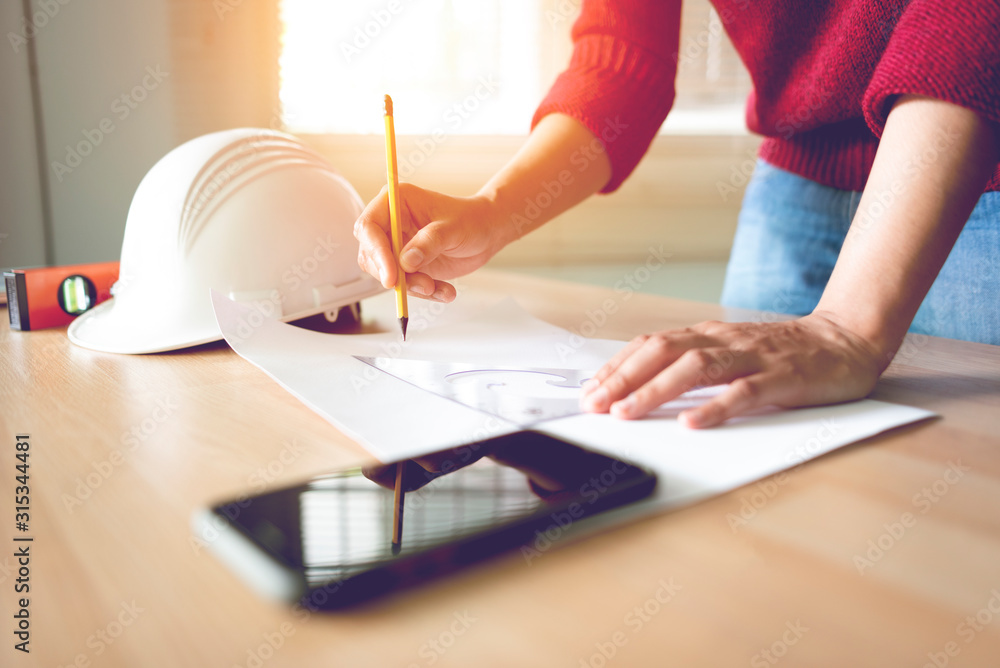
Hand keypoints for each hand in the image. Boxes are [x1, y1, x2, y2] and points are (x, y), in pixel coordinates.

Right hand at [353, 183, 504, 302]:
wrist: (486, 233)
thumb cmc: (471, 220)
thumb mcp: (453, 228)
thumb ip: (429, 243)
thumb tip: (404, 262)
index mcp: (397, 202)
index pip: (369, 226)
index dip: (375, 252)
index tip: (392, 276)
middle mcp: (392, 223)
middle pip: (370, 254)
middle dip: (393, 274)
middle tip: (422, 285)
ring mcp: (398, 246)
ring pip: (386, 273)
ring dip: (410, 286)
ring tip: (437, 288)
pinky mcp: (407, 265)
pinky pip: (404, 285)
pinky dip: (423, 292)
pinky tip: (445, 291)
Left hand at [579, 312, 884, 427]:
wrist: (846, 340)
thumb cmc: (782, 352)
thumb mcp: (730, 352)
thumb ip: (692, 364)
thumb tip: (642, 386)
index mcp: (708, 335)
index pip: (651, 345)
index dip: (617, 367)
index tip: (589, 391)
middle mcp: (723, 341)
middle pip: (663, 352)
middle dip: (623, 378)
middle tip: (594, 405)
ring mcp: (752, 358)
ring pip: (695, 369)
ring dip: (655, 391)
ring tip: (627, 413)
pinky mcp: (781, 378)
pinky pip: (743, 393)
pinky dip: (714, 408)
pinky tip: (691, 423)